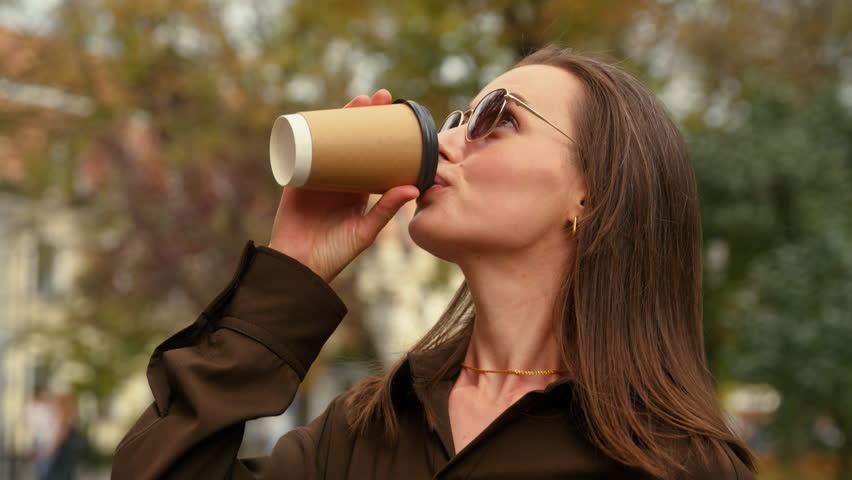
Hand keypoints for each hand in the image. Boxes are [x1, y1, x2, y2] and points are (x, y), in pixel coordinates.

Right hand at [267, 89, 419, 282]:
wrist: (299, 268)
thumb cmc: (335, 254)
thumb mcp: (364, 230)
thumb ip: (385, 210)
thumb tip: (414, 187)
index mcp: (357, 190)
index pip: (372, 154)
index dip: (382, 135)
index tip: (397, 116)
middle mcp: (338, 179)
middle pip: (351, 140)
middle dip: (363, 117)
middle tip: (380, 97)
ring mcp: (316, 175)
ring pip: (329, 139)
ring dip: (340, 117)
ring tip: (358, 101)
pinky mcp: (295, 178)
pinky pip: (300, 150)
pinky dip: (306, 132)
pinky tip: (317, 114)